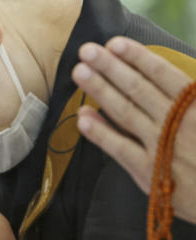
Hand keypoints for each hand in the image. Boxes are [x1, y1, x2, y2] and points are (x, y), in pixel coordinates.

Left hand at [73, 37, 195, 224]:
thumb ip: (189, 99)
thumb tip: (169, 82)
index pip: (163, 74)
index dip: (137, 58)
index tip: (116, 44)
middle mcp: (178, 122)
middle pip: (138, 89)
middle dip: (111, 68)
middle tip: (87, 51)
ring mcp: (161, 146)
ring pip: (125, 112)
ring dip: (100, 91)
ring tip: (79, 74)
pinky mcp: (148, 171)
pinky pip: (118, 148)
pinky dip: (99, 132)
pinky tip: (82, 118)